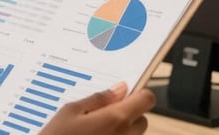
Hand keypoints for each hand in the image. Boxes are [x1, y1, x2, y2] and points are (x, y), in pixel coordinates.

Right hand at [41, 82, 155, 134]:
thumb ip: (99, 99)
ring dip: (121, 128)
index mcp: (116, 119)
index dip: (139, 93)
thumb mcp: (71, 111)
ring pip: (133, 134)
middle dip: (128, 113)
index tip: (127, 93)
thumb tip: (120, 89)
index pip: (146, 99)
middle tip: (103, 112)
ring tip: (95, 129)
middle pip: (141, 119)